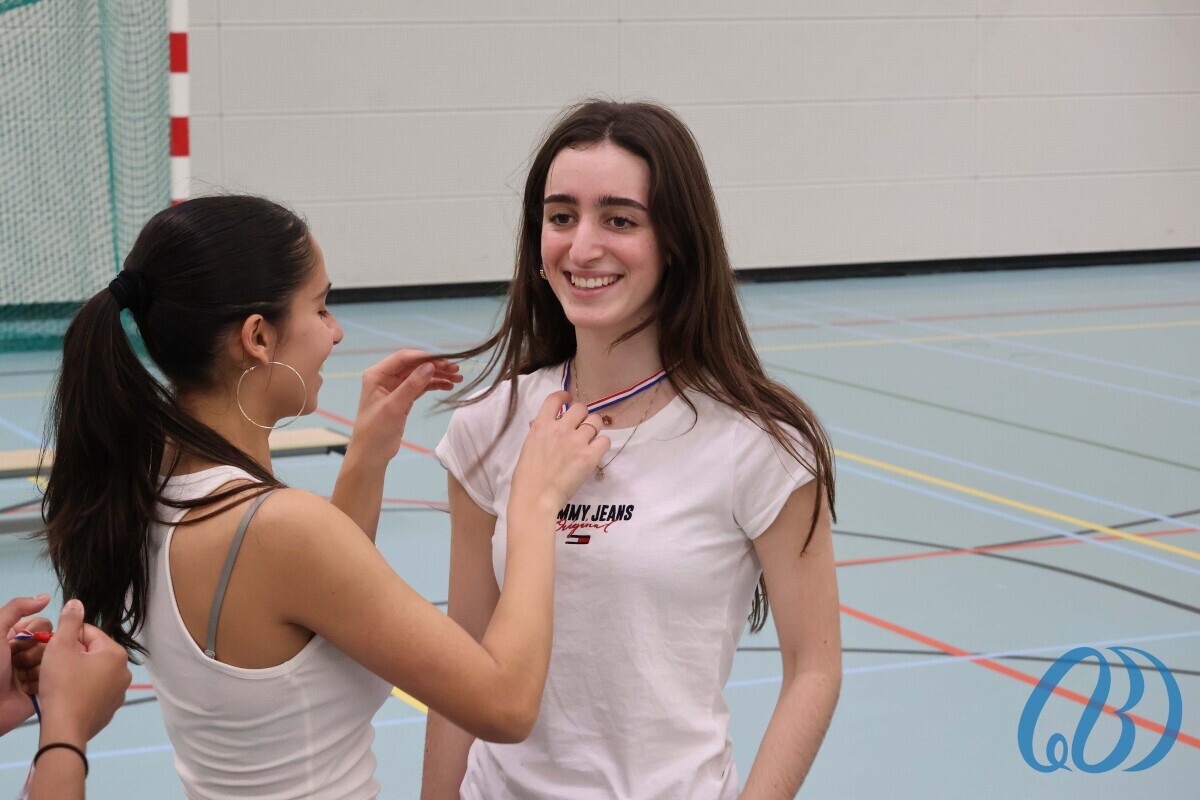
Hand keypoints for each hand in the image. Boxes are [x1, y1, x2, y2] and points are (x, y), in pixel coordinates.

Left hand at [1, 593, 50, 734]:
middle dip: (37, 652)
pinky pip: (55, 680)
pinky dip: (41, 684)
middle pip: (53, 641)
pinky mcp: (40, 690)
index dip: (37, 632)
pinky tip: (27, 689)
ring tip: (19, 679)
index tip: (20, 642)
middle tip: (17, 663)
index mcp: (13, 638)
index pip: (43, 625)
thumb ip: (16, 609)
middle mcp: (25, 653)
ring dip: (37, 669)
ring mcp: (33, 672)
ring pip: (56, 661)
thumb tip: (45, 597)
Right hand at [36, 600, 130, 744]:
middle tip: (55, 665)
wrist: (65, 727)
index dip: (69, 637)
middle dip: (75, 655)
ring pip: (95, 673)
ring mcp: (120, 692)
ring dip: (79, 672)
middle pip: (94, 653)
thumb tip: (77, 603)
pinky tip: (68, 695)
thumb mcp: (61, 647)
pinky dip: (82, 690)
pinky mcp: (110, 709)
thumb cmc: (62, 685)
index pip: (90, 634)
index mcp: (116, 654)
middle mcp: (125, 672)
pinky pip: (95, 691)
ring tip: (60, 681)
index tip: (55, 647)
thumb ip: (70, 622)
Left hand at [349, 350, 462, 461]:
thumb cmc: (376, 430)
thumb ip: (412, 385)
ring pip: (420, 375)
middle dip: (436, 366)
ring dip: (438, 375)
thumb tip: (430, 366)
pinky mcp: (404, 398)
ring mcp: (395, 387)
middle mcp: (386, 377)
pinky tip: (447, 386)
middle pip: (415, 365)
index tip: (445, 361)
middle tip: (456, 370)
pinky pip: (421, 386)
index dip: (425, 357)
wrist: (372, 453)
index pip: (404, 358)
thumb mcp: (394, 406)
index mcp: (378, 374)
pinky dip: (434, 385)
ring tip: (457, 379)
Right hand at [511, 392, 609, 512]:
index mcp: (541, 425)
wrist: (535, 498)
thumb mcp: (528, 447)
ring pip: (596, 421)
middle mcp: (560, 429)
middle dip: (583, 415)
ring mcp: (576, 442)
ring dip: (594, 428)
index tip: (569, 399)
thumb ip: (540, 433)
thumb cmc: (526, 478)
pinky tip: (596, 451)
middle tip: (581, 426)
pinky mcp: (589, 457)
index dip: (565, 395)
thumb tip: (548, 426)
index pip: (555, 398)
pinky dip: (602, 444)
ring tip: (589, 439)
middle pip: (581, 408)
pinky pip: (605, 440)